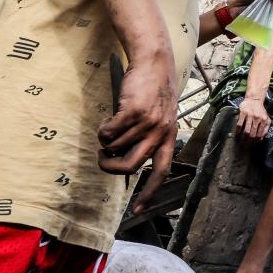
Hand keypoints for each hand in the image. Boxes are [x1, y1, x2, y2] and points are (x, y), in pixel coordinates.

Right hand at [97, 50, 177, 213]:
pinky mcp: (133, 112)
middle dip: (110, 167)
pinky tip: (107, 119)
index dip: (148, 193)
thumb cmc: (154, 90)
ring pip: (116, 146)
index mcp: (169, 137)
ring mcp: (148, 122)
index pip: (160, 172)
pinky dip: (103, 129)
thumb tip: (124, 160)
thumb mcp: (161, 117)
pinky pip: (109, 132)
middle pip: (130, 166)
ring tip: (109, 126)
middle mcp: (161, 133)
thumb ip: (150, 138)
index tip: (137, 210)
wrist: (154, 62)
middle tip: (103, 157)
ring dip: (106, 140)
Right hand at [236, 96, 270, 140]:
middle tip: (245, 146)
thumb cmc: (260, 111)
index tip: (252, 144)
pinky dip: (238, 131)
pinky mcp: (243, 113)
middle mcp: (257, 118)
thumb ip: (265, 128)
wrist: (254, 100)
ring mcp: (250, 115)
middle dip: (248, 142)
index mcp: (264, 120)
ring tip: (241, 142)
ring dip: (243, 138)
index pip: (259, 134)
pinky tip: (237, 134)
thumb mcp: (266, 118)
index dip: (255, 141)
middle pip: (253, 134)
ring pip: (246, 131)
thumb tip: (261, 138)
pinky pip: (239, 124)